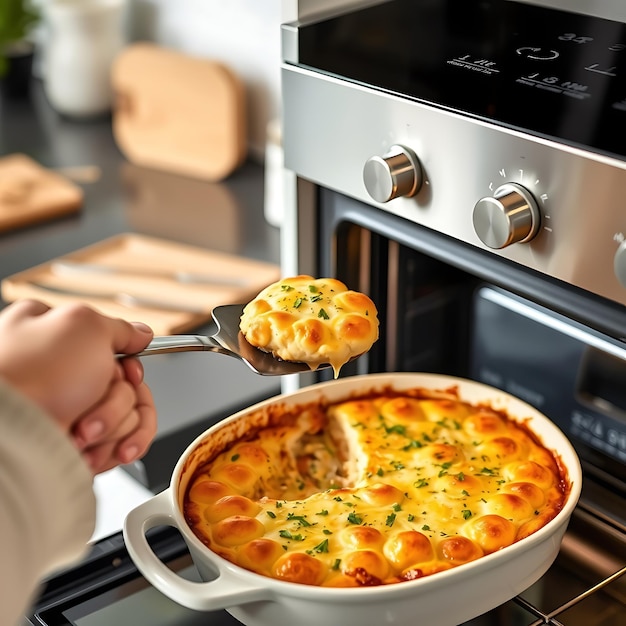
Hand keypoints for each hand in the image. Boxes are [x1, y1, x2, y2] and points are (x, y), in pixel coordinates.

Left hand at [0, 300, 157, 472]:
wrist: (8, 435)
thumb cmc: (31, 377)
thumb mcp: (85, 326)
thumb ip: (120, 327)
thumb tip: (141, 334)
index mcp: (61, 338)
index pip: (120, 352)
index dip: (131, 365)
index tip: (129, 373)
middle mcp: (64, 375)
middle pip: (127, 386)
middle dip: (120, 398)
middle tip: (92, 396)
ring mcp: (69, 411)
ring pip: (125, 416)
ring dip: (112, 424)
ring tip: (82, 430)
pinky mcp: (76, 444)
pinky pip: (116, 446)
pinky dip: (108, 450)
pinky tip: (87, 450)